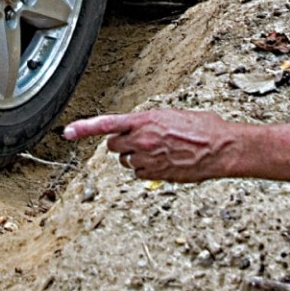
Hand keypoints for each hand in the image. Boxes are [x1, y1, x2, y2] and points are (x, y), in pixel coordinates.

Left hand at [63, 108, 250, 182]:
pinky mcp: (155, 175)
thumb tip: (141, 128)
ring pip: (126, 161)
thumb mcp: (173, 115)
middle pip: (113, 145)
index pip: (107, 123)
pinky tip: (164, 163)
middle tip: (142, 141)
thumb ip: (151, 122)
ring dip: (136, 158)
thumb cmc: (204, 128)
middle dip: (122, 144)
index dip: (84, 128)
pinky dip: (146, 171)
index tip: (67, 132)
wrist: (221, 148)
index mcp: (145, 120)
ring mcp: (148, 159)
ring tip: (160, 152)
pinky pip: (138, 174)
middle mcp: (142, 139)